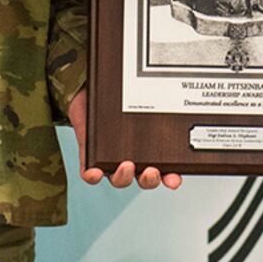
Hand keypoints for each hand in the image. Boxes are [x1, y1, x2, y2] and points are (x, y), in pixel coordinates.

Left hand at [67, 88, 181, 190]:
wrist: (87, 90)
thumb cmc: (117, 94)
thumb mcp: (137, 95)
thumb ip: (150, 95)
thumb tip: (172, 82)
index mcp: (148, 147)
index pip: (164, 169)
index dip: (170, 178)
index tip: (175, 180)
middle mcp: (132, 157)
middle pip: (144, 178)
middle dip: (149, 179)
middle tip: (152, 171)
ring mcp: (110, 158)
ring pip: (119, 178)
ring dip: (124, 177)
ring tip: (127, 165)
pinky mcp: (89, 155)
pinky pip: (90, 172)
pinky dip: (92, 175)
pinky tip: (95, 172)